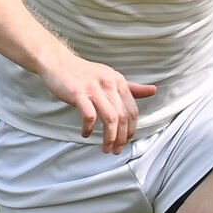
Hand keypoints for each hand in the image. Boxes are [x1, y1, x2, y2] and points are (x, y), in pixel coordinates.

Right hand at [40, 56, 156, 153]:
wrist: (58, 62)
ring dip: (109, 137)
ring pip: (110, 118)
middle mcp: (109, 84)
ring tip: (106, 148)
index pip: (133, 111)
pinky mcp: (78, 93)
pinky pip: (89, 115)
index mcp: (119, 82)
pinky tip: (86, 133)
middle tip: (116, 150)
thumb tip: (153, 90)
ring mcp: (94, 88)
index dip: (131, 129)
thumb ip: (131, 87)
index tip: (126, 141)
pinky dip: (89, 128)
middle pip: (123, 117)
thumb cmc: (85, 73)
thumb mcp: (111, 77)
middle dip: (121, 137)